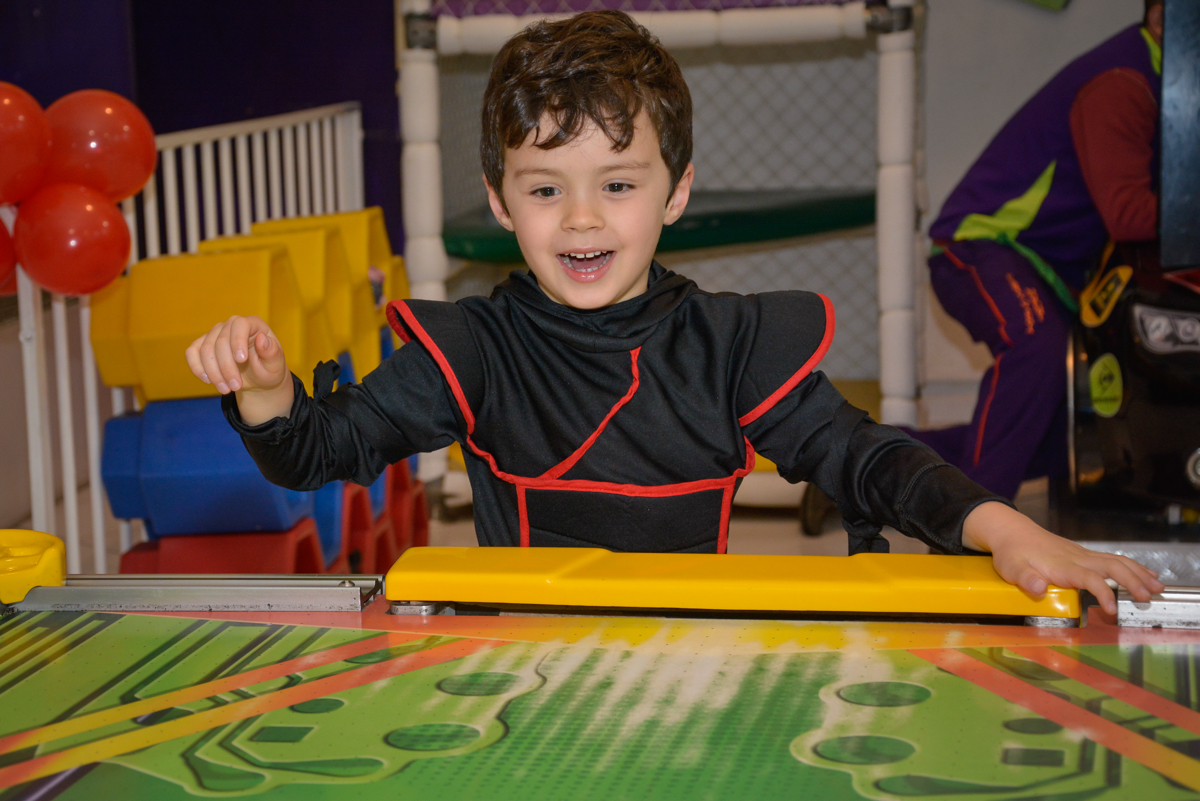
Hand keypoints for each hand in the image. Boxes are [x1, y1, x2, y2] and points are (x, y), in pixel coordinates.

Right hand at [184, 315, 293, 423]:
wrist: (258, 378)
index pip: (240, 324)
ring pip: (205, 349)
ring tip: (226, 389)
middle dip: (226, 368)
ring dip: (214, 373)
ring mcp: (215, 334)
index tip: (241, 360)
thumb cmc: (268, 368)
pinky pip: (192, 352)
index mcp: (253, 324)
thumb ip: (272, 352)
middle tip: (236, 387)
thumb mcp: (276, 364)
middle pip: (220, 341)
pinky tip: (208, 381)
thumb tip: (262, 339)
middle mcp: (232, 325)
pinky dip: (197, 368)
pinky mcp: (202, 345)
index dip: (238, 341)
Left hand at [962, 501, 1163, 614]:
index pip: (1089, 578)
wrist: (1011, 531)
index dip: (1103, 592)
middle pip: (1112, 566)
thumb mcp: (1010, 567)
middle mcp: (1076, 558)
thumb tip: (1037, 588)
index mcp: (1062, 565)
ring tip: (1158, 587)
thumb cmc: (1011, 551)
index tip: (1112, 609)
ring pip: (1116, 561)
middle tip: (1149, 597)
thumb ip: (1024, 579)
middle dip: (1133, 581)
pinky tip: (1143, 575)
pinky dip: (1131, 567)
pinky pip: (1111, 560)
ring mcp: (1081, 555)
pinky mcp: (1082, 555)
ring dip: (1138, 573)